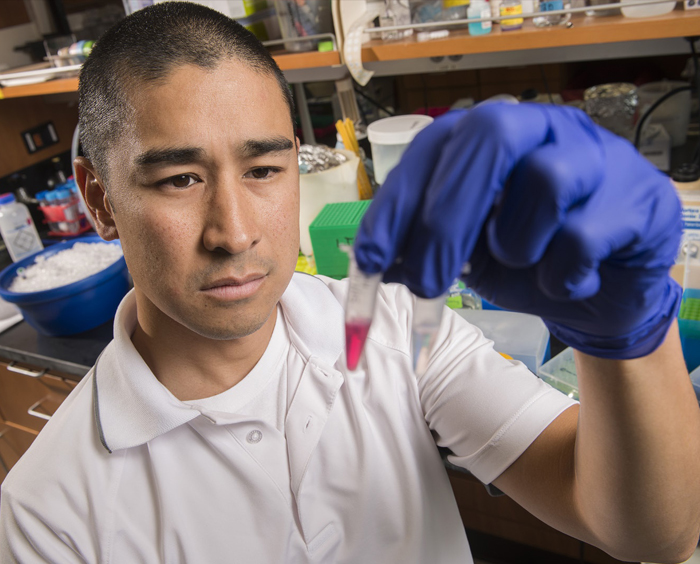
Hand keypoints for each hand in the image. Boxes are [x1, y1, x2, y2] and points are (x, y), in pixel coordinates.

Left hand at [354, 103, 682, 358]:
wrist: (608, 289)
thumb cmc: (532, 260)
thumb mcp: (470, 257)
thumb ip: (427, 250)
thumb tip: (381, 264)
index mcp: (492, 136)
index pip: (434, 148)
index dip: (398, 203)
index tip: (372, 259)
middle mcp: (542, 130)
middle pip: (489, 140)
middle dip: (446, 219)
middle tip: (427, 283)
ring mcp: (594, 157)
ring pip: (544, 180)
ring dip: (516, 242)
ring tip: (521, 264)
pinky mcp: (634, 199)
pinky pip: (584, 235)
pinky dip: (561, 274)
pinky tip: (566, 281)